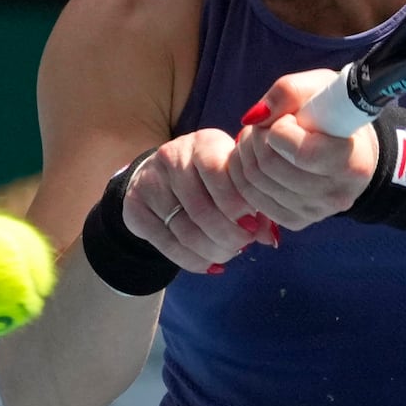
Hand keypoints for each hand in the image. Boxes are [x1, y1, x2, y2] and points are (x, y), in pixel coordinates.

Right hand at [121, 129, 277, 273]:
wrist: (159, 176)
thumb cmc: (210, 178)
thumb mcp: (233, 178)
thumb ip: (254, 202)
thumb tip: (269, 237)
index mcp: (204, 142)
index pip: (219, 174)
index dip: (238, 206)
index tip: (253, 226)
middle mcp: (172, 156)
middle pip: (202, 208)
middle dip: (228, 236)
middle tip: (242, 245)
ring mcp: (150, 181)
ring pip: (185, 230)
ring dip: (212, 251)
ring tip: (227, 254)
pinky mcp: (135, 207)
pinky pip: (167, 244)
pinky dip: (192, 260)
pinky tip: (209, 263)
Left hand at [228, 68, 379, 230]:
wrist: (349, 148)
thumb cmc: (334, 113)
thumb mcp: (320, 87)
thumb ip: (289, 92)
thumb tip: (255, 117)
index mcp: (352, 163)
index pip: (302, 153)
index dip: (281, 129)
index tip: (287, 119)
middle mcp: (336, 195)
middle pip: (270, 167)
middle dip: (257, 137)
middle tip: (266, 125)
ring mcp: (315, 212)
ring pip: (255, 183)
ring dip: (246, 152)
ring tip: (261, 137)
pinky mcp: (295, 221)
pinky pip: (251, 198)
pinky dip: (244, 173)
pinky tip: (256, 157)